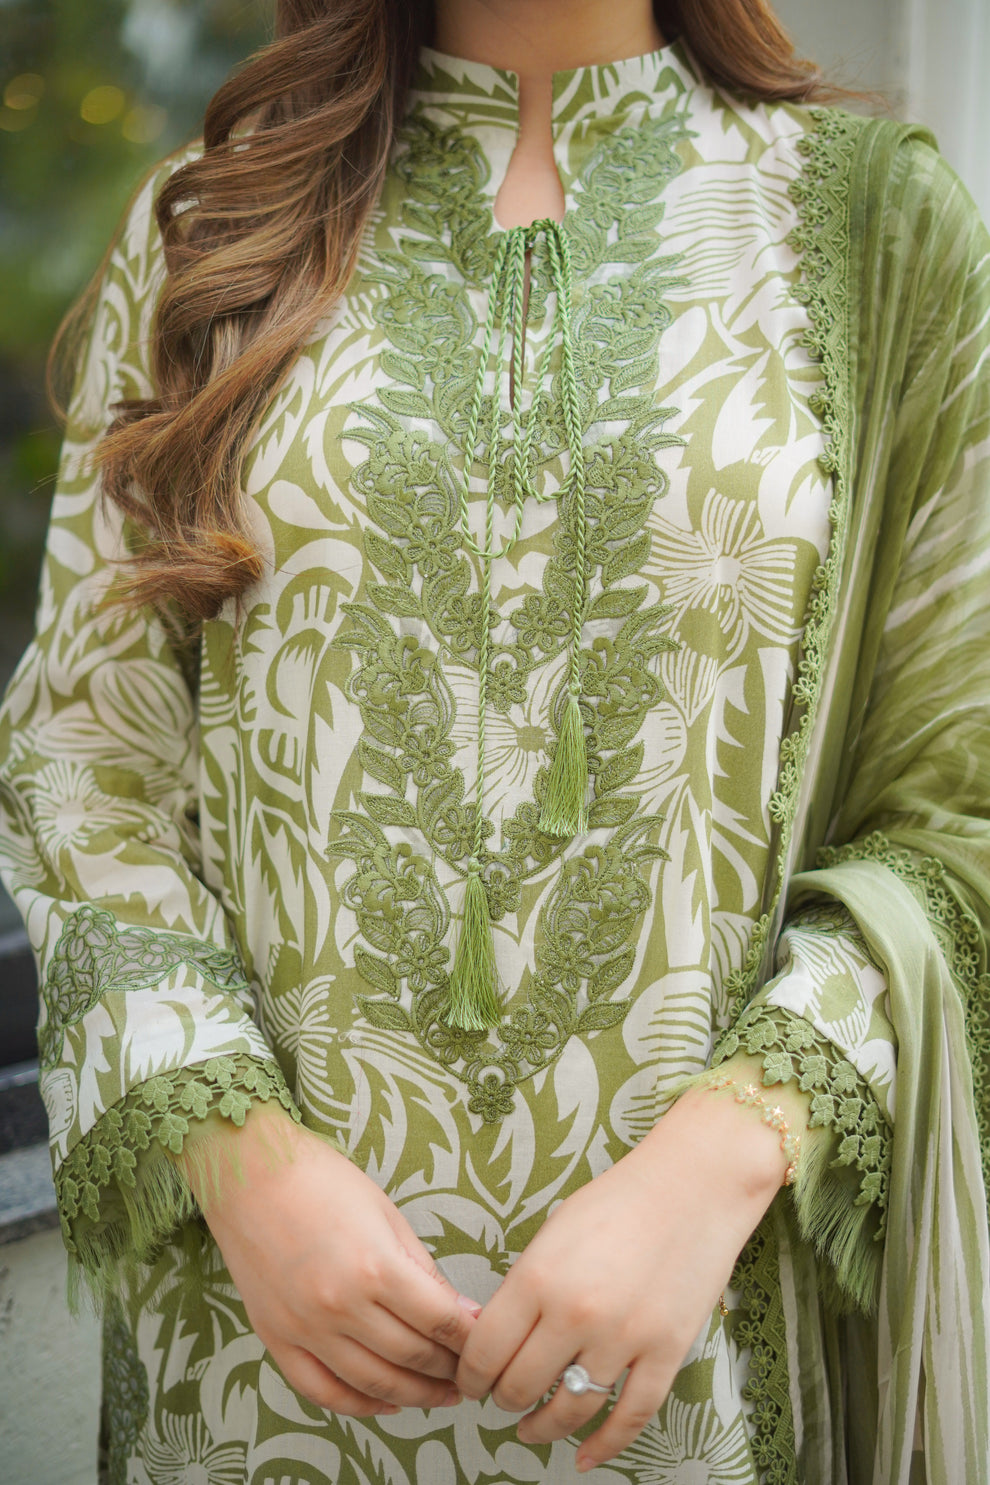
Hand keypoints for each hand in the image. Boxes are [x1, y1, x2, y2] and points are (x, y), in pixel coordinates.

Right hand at [181, 1103, 481, 1416]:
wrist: (248, 1174)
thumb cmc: (321, 1181)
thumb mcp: (386, 1213)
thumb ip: (422, 1267)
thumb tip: (459, 1311)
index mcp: (376, 1267)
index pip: (439, 1321)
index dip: (470, 1338)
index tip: (486, 1342)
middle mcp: (341, 1306)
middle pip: (412, 1356)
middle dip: (449, 1368)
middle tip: (471, 1370)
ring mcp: (306, 1328)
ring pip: (373, 1383)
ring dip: (415, 1394)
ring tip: (440, 1394)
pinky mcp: (277, 1338)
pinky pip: (322, 1390)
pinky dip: (359, 1405)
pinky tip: (386, 1402)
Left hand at [455, 1078, 793, 1469]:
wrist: (693, 1185)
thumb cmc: (619, 1201)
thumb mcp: (553, 1234)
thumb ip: (524, 1287)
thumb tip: (497, 1340)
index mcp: (538, 1276)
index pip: (484, 1351)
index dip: (469, 1376)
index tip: (468, 1382)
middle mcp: (576, 1313)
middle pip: (520, 1387)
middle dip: (502, 1400)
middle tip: (499, 1398)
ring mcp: (624, 1337)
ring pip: (569, 1410)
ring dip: (542, 1427)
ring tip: (531, 1428)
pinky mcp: (666, 1353)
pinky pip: (629, 1418)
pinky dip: (604, 1445)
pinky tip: (584, 1456)